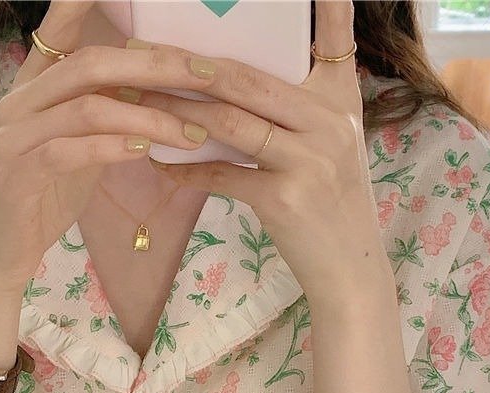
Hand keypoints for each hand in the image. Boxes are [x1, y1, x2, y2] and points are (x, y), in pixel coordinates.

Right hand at [0, 0, 213, 297]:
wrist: (3, 248)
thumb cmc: (47, 195)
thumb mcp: (81, 146)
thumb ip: (106, 114)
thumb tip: (158, 90)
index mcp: (36, 87)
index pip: (61, 31)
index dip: (86, 4)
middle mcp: (21, 100)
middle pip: (92, 64)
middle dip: (155, 66)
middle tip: (204, 75)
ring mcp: (16, 134)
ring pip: (89, 107)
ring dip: (149, 116)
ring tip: (192, 132)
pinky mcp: (19, 171)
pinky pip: (71, 150)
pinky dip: (113, 147)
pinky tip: (145, 149)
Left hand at [129, 0, 386, 307]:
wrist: (350, 269)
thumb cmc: (331, 206)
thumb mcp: (329, 148)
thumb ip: (296, 115)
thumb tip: (229, 91)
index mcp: (340, 103)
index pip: (335, 38)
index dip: (329, 2)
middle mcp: (329, 123)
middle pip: (249, 80)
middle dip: (190, 66)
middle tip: (146, 53)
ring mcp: (309, 160)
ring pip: (230, 122)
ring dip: (176, 111)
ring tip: (139, 101)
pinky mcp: (284, 199)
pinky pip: (222, 174)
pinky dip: (187, 170)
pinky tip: (161, 164)